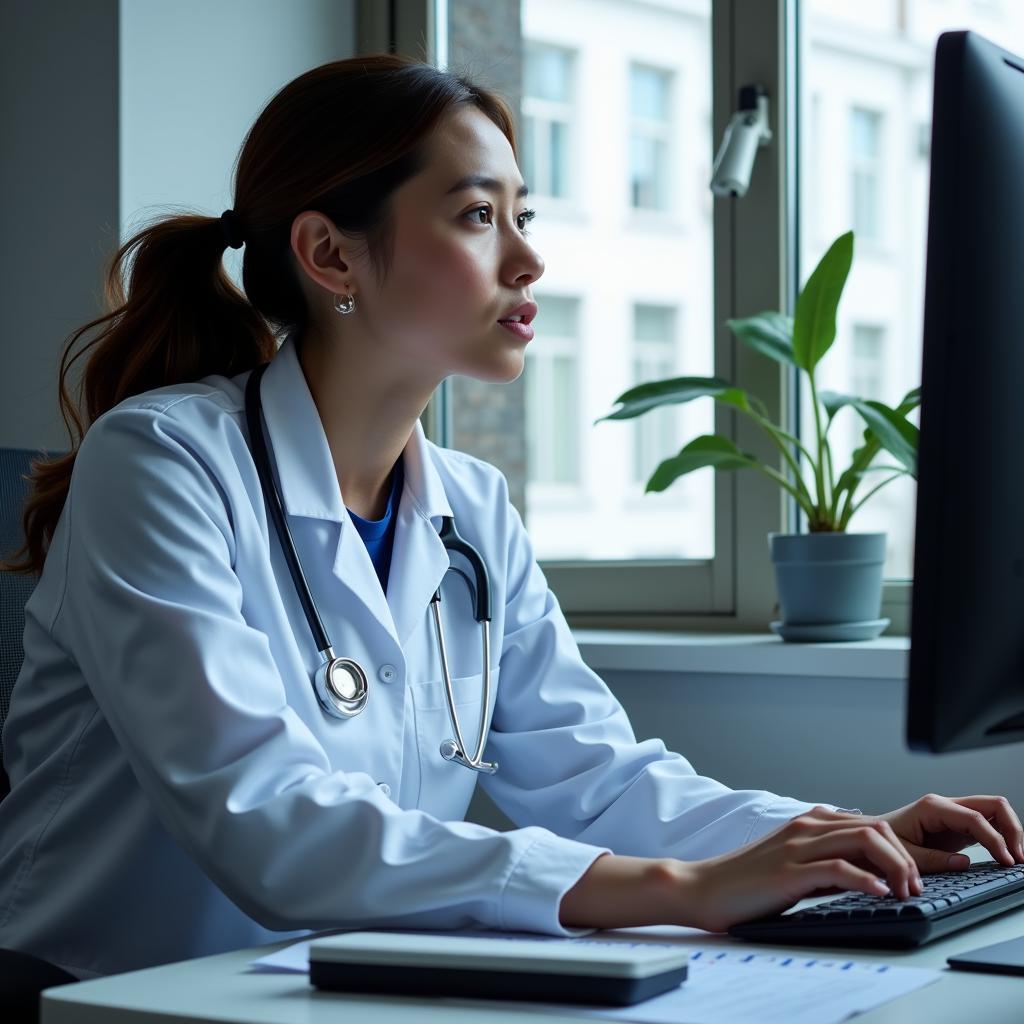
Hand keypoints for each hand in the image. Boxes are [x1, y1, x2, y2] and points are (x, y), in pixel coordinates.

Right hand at [680, 805, 922, 932]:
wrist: (704, 888)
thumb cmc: (747, 883)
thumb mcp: (796, 866)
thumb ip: (828, 863)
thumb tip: (869, 876)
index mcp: (809, 823)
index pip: (871, 824)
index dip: (902, 849)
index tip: (917, 877)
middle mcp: (806, 827)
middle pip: (875, 827)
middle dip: (907, 857)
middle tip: (917, 888)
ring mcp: (796, 846)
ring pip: (863, 839)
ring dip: (895, 867)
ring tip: (905, 892)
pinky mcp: (788, 871)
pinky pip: (838, 868)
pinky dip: (866, 879)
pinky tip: (880, 894)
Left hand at [879, 793, 1023, 872]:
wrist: (872, 835)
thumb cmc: (883, 841)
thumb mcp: (904, 854)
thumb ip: (934, 860)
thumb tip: (965, 863)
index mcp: (932, 807)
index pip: (975, 817)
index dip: (995, 839)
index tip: (1006, 861)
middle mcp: (946, 805)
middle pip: (993, 804)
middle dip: (1012, 829)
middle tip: (1018, 858)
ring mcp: (954, 814)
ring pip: (995, 812)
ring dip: (1010, 832)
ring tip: (1016, 858)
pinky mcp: (959, 826)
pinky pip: (988, 825)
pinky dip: (1001, 838)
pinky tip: (1005, 856)